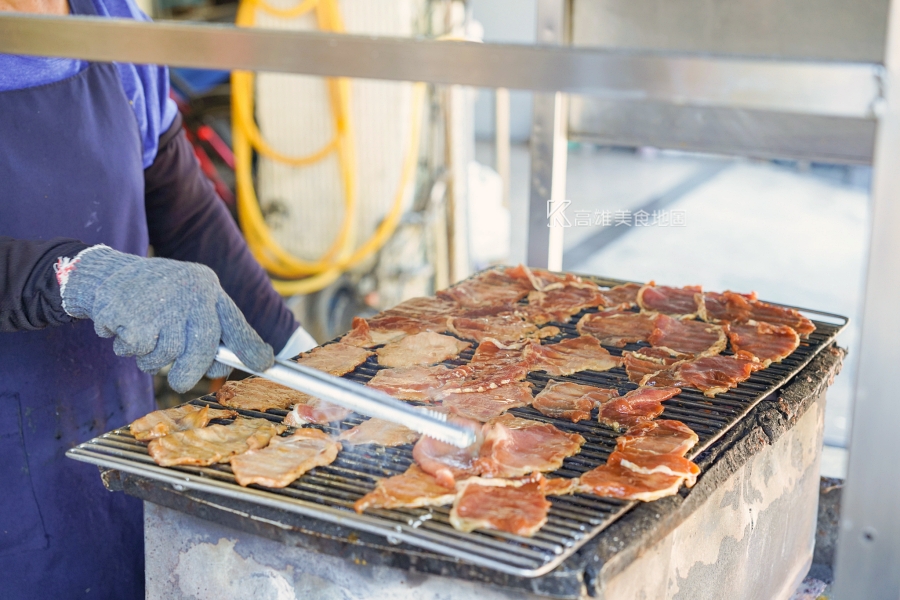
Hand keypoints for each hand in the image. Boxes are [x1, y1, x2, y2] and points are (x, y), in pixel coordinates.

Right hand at [60, 246, 273, 391]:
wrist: (105, 274)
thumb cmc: (157, 296)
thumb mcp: (191, 302)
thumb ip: (215, 331)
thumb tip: (245, 363)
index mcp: (206, 287)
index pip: (233, 322)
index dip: (249, 347)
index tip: (264, 364)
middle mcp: (189, 291)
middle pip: (200, 351)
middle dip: (188, 373)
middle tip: (178, 379)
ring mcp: (160, 301)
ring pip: (163, 356)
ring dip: (150, 357)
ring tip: (143, 332)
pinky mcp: (129, 313)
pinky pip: (135, 350)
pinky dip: (127, 347)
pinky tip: (122, 326)